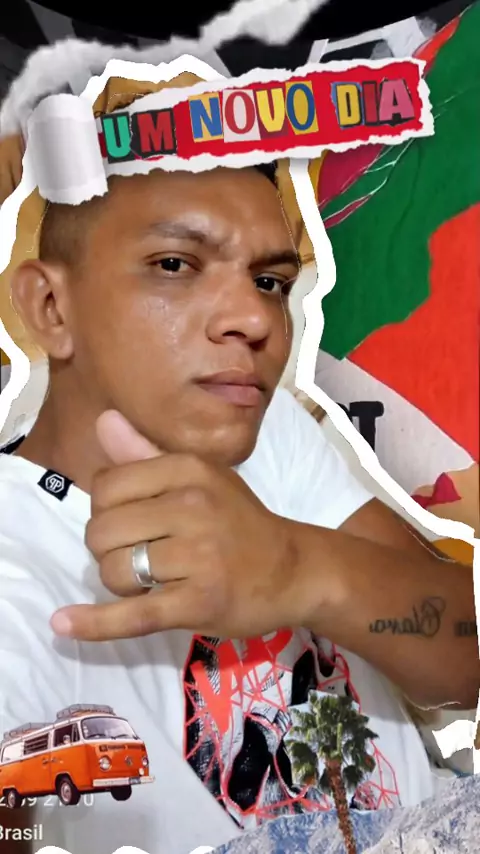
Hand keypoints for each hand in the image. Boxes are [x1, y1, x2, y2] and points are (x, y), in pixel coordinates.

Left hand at [50, 411, 304, 640]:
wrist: (295, 570)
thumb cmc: (239, 521)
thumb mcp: (201, 477)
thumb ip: (146, 453)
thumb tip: (104, 419)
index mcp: (189, 469)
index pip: (106, 486)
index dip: (106, 509)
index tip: (133, 521)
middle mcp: (194, 506)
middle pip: (102, 530)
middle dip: (108, 549)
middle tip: (142, 555)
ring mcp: (199, 555)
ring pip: (114, 571)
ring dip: (121, 582)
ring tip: (152, 580)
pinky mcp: (200, 602)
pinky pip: (133, 613)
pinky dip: (95, 623)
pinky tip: (65, 624)